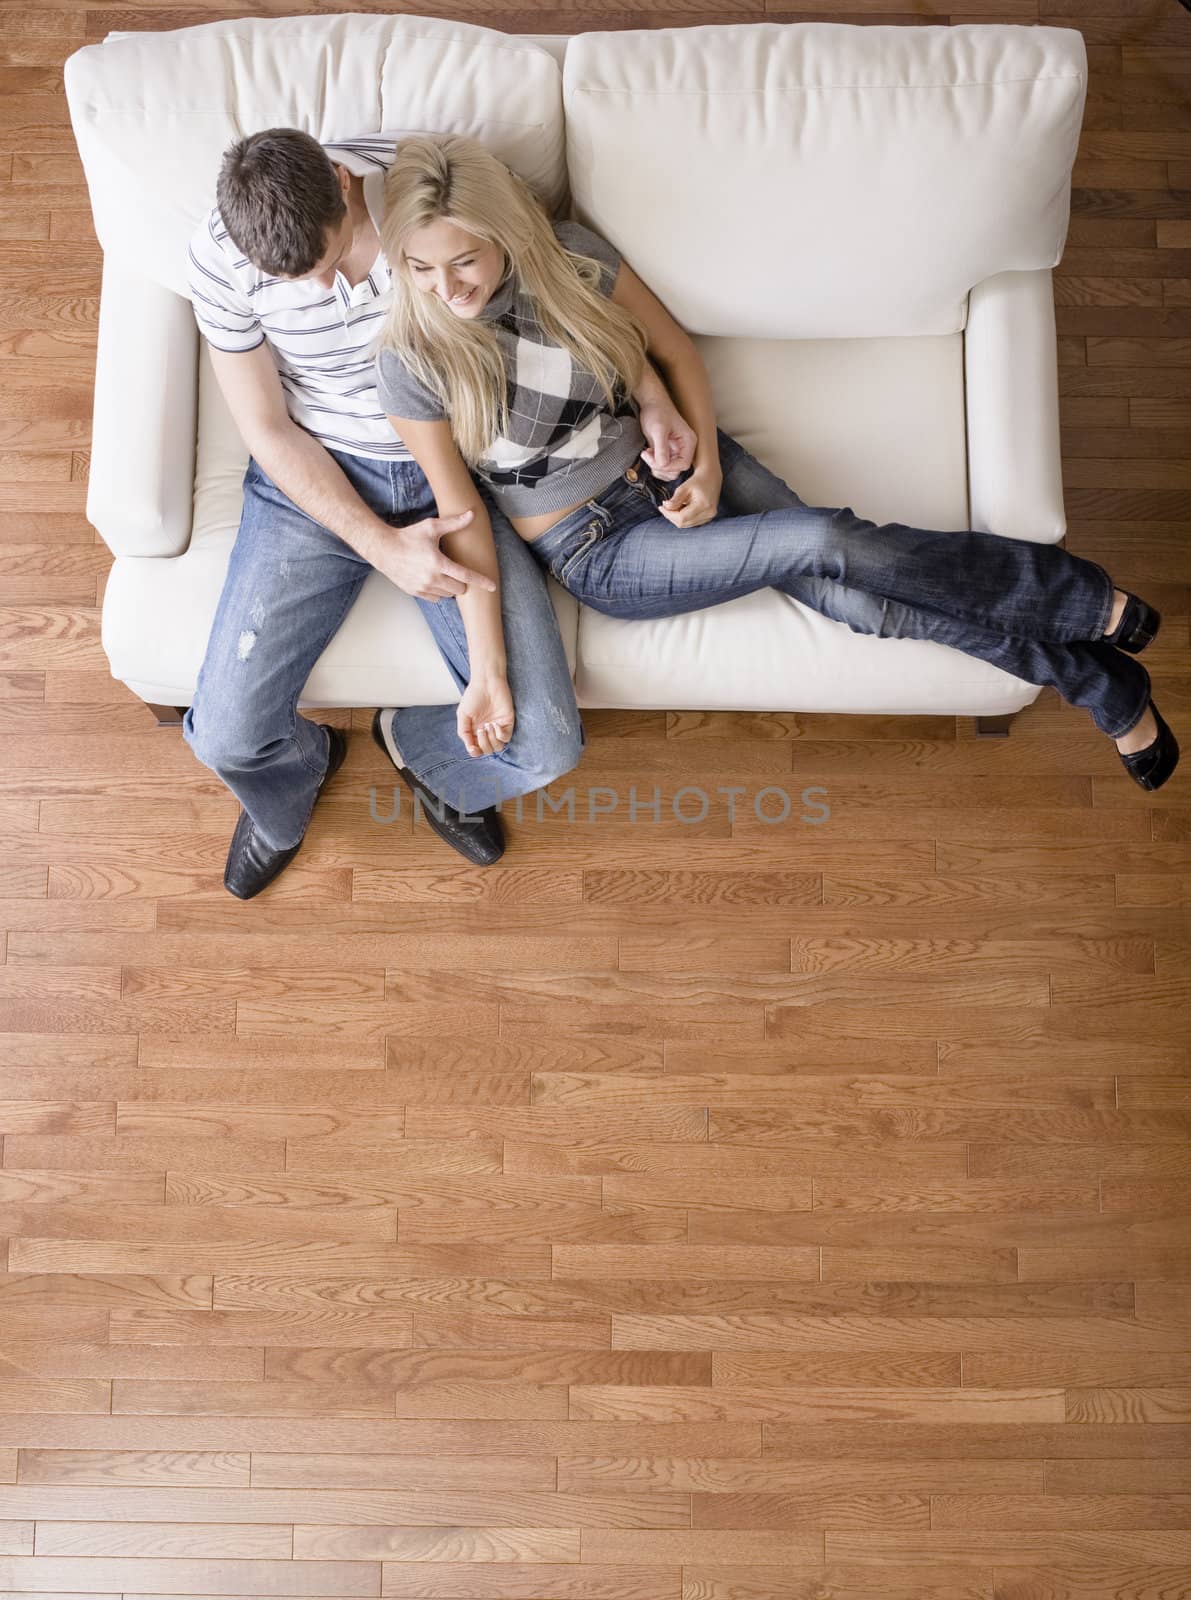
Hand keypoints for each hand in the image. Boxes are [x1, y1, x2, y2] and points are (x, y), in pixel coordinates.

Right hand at [379, 509, 498, 600]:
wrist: (384, 550)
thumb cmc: (408, 536)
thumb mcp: (431, 527)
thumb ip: (453, 523)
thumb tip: (471, 514)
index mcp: (438, 562)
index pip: (465, 575)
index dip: (481, 581)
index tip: (493, 586)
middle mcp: (432, 578)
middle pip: (459, 588)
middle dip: (461, 581)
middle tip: (453, 569)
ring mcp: (423, 587)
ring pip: (448, 595)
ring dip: (450, 587)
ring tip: (441, 573)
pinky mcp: (416, 593)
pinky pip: (435, 598)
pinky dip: (438, 592)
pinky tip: (433, 580)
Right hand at [457, 670, 514, 757]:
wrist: (486, 683)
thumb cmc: (473, 696)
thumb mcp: (462, 715)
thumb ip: (464, 732)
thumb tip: (470, 747)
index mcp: (474, 732)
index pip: (476, 750)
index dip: (474, 752)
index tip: (472, 746)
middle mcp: (486, 732)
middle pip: (487, 750)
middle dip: (483, 743)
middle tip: (481, 729)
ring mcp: (497, 728)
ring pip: (497, 747)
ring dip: (491, 740)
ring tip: (488, 725)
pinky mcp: (507, 723)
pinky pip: (505, 738)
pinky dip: (500, 735)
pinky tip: (495, 724)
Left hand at [637, 397, 696, 480]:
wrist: (651, 403)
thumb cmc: (658, 411)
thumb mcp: (658, 429)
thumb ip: (661, 448)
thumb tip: (663, 465)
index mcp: (689, 442)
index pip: (683, 465)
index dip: (669, 466)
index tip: (655, 460)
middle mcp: (684, 449)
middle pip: (676, 470)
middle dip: (660, 466)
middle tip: (648, 455)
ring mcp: (676, 451)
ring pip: (669, 471)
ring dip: (656, 466)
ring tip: (648, 453)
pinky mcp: (667, 452)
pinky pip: (663, 466)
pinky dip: (653, 463)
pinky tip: (648, 452)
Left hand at [657, 463, 722, 528]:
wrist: (711, 478)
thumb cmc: (696, 481)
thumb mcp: (684, 487)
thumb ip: (674, 500)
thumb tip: (665, 508)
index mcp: (704, 505)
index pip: (682, 517)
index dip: (669, 514)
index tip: (661, 506)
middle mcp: (709, 513)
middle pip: (684, 523)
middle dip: (671, 516)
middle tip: (665, 507)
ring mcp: (709, 517)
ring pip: (686, 524)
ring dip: (676, 517)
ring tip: (673, 506)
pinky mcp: (708, 518)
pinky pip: (691, 522)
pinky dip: (683, 518)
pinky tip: (681, 508)